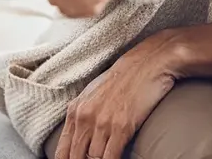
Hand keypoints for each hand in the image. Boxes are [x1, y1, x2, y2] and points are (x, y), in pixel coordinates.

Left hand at [57, 36, 177, 158]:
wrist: (148, 62)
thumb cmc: (124, 78)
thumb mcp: (94, 94)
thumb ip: (83, 115)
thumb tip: (79, 138)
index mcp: (76, 111)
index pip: (63, 151)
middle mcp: (85, 117)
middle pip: (76, 157)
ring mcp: (102, 122)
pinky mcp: (121, 127)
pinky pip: (111, 157)